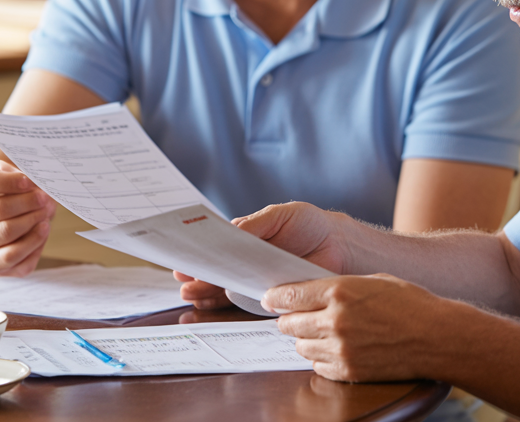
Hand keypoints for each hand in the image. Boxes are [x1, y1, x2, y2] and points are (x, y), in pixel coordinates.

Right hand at [0, 160, 56, 275]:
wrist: (5, 221)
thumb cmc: (11, 195)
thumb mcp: (13, 180)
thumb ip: (19, 174)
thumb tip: (29, 174)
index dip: (9, 181)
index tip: (29, 181)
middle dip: (27, 202)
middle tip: (45, 198)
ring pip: (6, 232)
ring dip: (32, 221)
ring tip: (46, 214)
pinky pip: (13, 257)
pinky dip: (33, 243)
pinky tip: (43, 231)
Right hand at [174, 202, 353, 309]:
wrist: (338, 245)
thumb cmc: (308, 224)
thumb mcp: (279, 215)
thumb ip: (254, 223)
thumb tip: (229, 230)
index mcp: (247, 238)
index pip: (218, 246)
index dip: (200, 251)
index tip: (183, 255)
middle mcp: (248, 261)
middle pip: (218, 270)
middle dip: (198, 274)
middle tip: (181, 278)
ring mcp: (258, 280)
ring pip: (226, 288)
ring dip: (205, 291)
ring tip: (189, 292)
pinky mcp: (271, 297)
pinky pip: (245, 302)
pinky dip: (225, 304)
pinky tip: (208, 303)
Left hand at [266, 274, 449, 382]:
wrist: (437, 337)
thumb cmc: (411, 304)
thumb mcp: (372, 280)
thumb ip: (339, 286)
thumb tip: (311, 292)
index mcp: (340, 290)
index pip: (289, 295)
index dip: (275, 297)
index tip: (270, 299)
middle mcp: (335, 319)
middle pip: (288, 323)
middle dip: (288, 319)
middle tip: (293, 317)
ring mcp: (340, 348)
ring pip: (300, 346)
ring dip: (304, 340)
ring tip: (319, 333)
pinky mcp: (348, 370)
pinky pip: (317, 366)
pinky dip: (320, 358)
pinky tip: (334, 349)